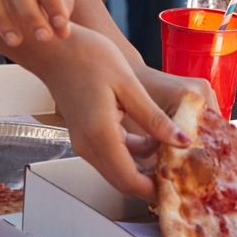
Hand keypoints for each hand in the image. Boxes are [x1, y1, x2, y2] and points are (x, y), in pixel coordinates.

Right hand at [26, 29, 201, 199]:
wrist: (54, 48)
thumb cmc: (88, 57)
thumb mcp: (129, 85)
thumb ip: (155, 118)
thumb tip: (182, 141)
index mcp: (100, 134)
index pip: (129, 181)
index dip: (155, 189)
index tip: (179, 186)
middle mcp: (88, 146)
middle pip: (123, 182)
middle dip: (152, 182)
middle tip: (181, 172)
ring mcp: (84, 143)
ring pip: (118, 171)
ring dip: (144, 167)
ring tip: (172, 151)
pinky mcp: (85, 136)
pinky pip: (112, 156)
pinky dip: (133, 154)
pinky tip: (152, 137)